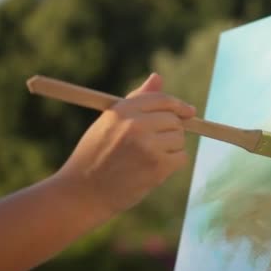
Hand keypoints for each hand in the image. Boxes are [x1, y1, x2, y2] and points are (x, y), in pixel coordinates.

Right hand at [54, 73, 195, 217]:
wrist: (82, 193)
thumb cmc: (95, 156)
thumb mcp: (110, 122)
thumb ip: (137, 100)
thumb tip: (158, 77)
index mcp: (122, 110)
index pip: (162, 100)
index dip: (178, 106)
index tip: (189, 112)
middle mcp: (136, 124)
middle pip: (174, 120)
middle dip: (170, 132)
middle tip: (152, 146)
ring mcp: (148, 145)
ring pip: (179, 139)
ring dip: (170, 149)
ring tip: (146, 159)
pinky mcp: (158, 166)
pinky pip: (181, 158)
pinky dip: (172, 164)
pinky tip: (153, 169)